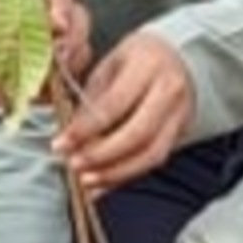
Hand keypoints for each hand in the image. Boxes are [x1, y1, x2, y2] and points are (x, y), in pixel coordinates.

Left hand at [0, 0, 93, 114]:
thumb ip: (19, 18)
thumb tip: (57, 21)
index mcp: (29, 0)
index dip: (65, 11)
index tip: (58, 27)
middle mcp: (43, 23)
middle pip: (79, 25)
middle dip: (71, 42)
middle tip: (54, 58)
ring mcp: (46, 51)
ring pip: (79, 54)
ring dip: (66, 67)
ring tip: (42, 77)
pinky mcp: (44, 79)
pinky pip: (66, 83)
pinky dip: (59, 89)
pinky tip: (40, 91)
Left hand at [53, 30, 197, 193]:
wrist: (178, 58)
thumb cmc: (136, 61)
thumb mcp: (109, 68)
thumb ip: (91, 101)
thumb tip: (69, 138)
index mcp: (147, 65)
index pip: (113, 105)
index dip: (84, 129)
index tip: (61, 144)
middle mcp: (169, 90)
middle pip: (136, 134)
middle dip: (101, 156)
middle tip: (74, 165)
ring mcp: (180, 113)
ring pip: (150, 154)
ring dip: (115, 172)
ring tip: (87, 181)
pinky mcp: (182, 133)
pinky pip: (155, 160)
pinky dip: (126, 175)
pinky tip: (104, 183)